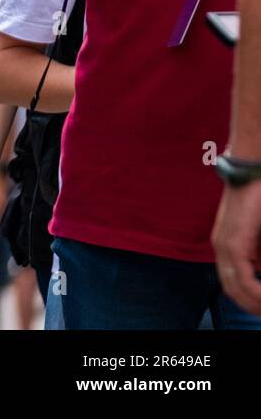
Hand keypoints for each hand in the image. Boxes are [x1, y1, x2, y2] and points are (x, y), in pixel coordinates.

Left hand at [212, 181, 260, 315]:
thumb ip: (258, 252)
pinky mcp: (234, 243)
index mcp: (225, 245)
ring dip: (255, 304)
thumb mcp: (258, 233)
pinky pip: (244, 280)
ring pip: (237, 290)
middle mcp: (220, 248)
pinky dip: (257, 294)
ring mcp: (225, 246)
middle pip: (232, 291)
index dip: (248, 300)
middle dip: (252, 306)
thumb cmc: (258, 198)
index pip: (232, 282)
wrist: (251, 171)